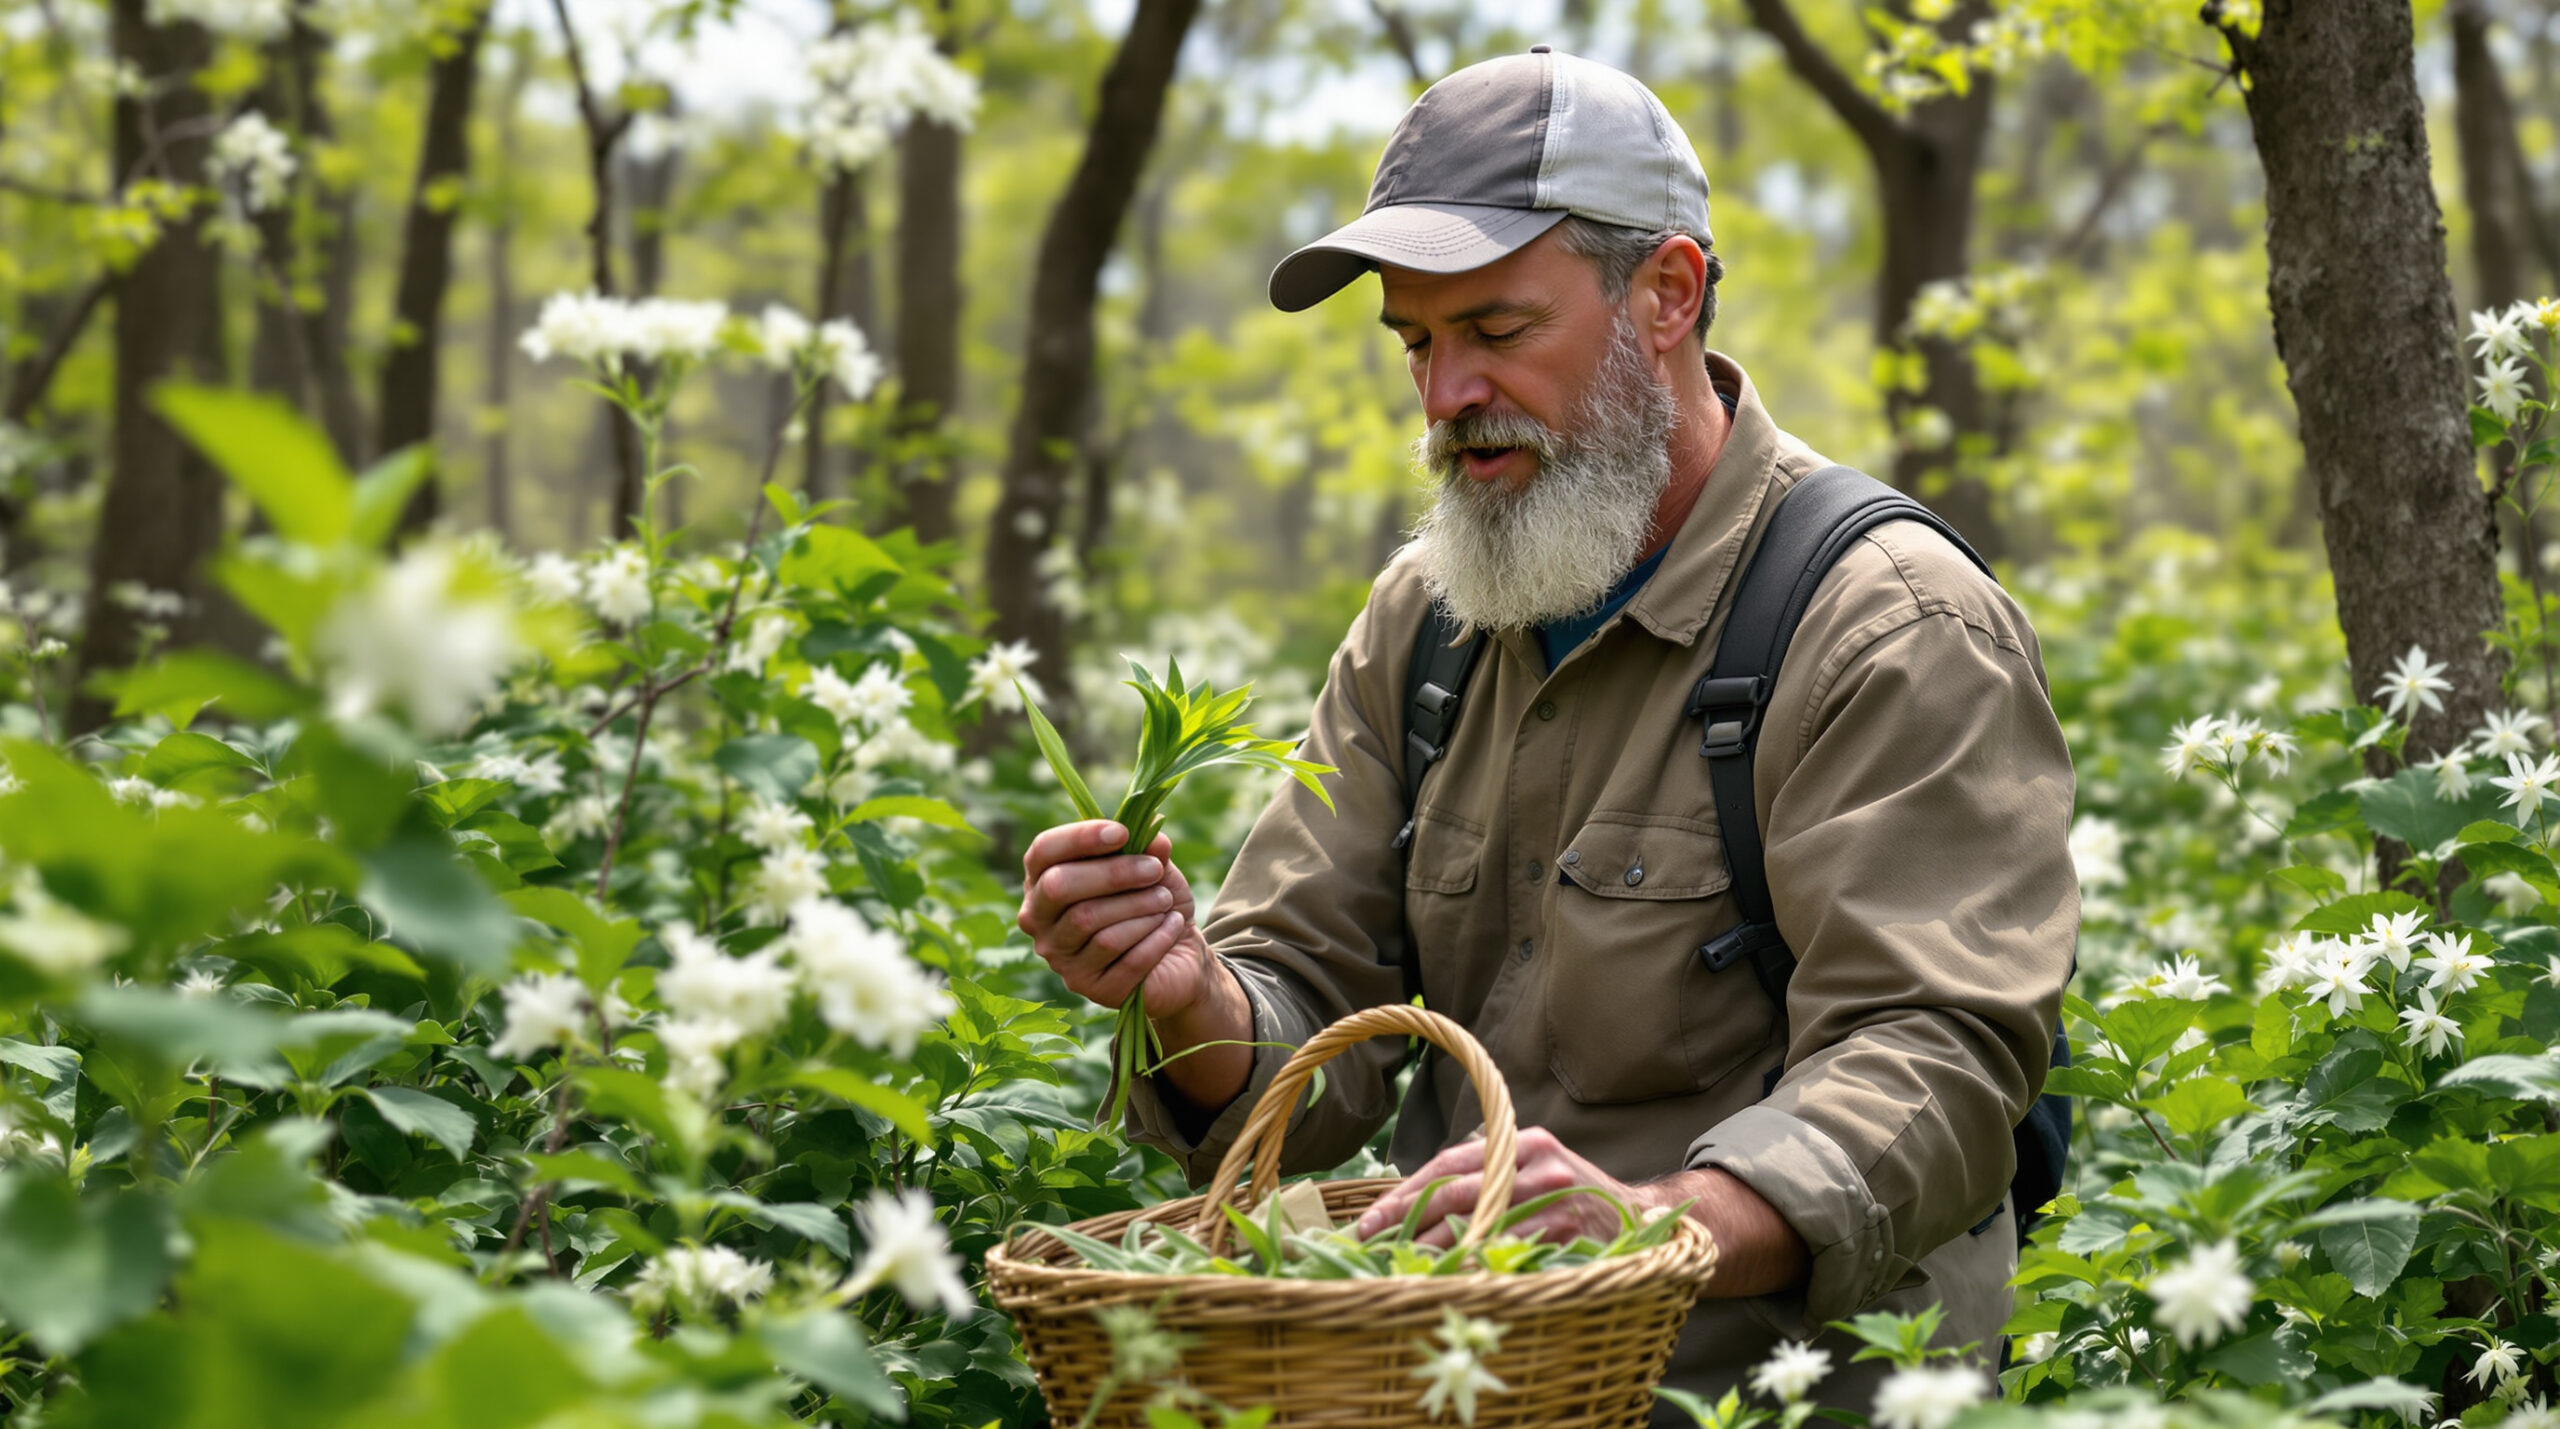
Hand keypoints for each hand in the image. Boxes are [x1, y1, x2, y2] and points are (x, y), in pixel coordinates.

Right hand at [1018, 819, 1214, 1015]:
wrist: (1179, 958)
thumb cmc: (1154, 902)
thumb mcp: (1157, 868)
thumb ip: (1150, 850)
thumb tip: (1154, 839)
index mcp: (1045, 880)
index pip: (1044, 852)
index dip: (1079, 838)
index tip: (1122, 833)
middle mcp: (1040, 921)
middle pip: (1059, 887)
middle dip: (1112, 873)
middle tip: (1153, 870)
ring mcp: (1061, 959)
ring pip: (1091, 923)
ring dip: (1139, 906)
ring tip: (1166, 901)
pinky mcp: (1090, 988)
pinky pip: (1122, 957)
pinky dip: (1155, 937)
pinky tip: (1173, 926)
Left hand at [1350, 1127, 1636, 1248]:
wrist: (1636, 1215)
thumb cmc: (1570, 1192)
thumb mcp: (1533, 1165)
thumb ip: (1486, 1171)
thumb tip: (1416, 1196)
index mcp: (1522, 1141)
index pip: (1448, 1163)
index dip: (1405, 1191)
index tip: (1369, 1216)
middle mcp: (1535, 1166)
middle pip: (1454, 1192)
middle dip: (1404, 1218)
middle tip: (1367, 1239)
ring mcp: (1550, 1200)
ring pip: (1473, 1227)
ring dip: (1429, 1249)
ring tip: (1394, 1263)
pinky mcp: (1561, 1234)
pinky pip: (1502, 1253)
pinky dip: (1468, 1267)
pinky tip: (1442, 1279)